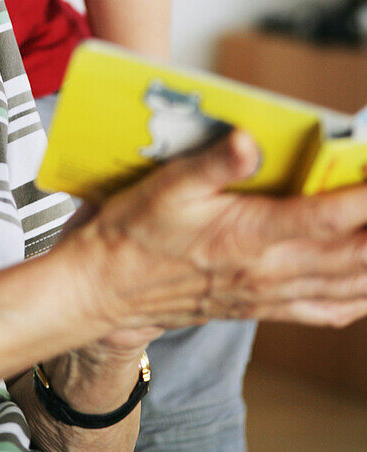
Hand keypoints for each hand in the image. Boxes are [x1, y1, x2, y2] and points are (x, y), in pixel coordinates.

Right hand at [66, 130, 366, 347]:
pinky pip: (327, 312)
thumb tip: (249, 140)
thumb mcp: (168, 185)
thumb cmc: (136, 232)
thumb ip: (214, 162)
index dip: (366, 197)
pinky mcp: (262, 307)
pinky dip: (358, 299)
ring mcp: (269, 295)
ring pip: (348, 286)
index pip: (328, 216)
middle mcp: (268, 272)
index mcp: (248, 237)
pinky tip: (366, 287)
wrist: (110, 287)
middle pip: (352, 256)